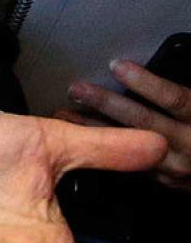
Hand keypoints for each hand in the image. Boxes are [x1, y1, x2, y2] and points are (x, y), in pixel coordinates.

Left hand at [68, 62, 190, 188]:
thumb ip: (177, 93)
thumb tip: (148, 63)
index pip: (173, 99)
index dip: (145, 82)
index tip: (116, 65)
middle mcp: (188, 143)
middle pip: (144, 121)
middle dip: (107, 103)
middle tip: (78, 89)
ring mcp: (175, 165)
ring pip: (129, 145)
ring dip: (94, 127)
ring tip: (65, 112)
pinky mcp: (162, 179)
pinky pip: (127, 162)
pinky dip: (101, 148)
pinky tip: (78, 136)